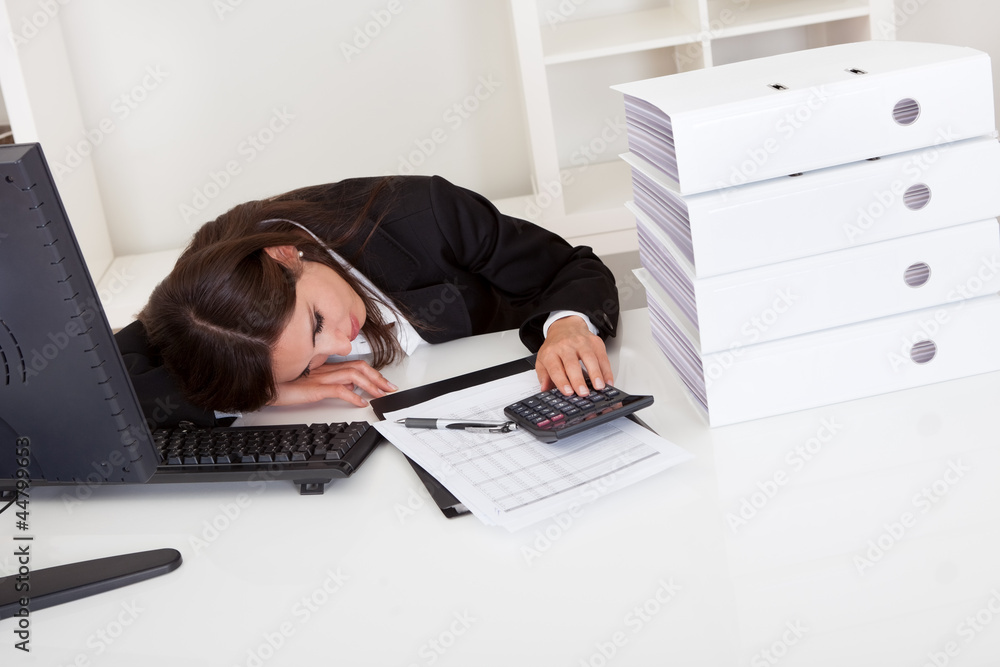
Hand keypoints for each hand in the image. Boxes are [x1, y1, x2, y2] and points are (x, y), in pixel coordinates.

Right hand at [271, 359, 397, 407]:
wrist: (262, 385)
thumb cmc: (280, 384)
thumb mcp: (309, 384)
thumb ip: (328, 384)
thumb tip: (348, 390)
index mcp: (324, 366)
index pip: (354, 364)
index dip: (372, 372)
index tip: (383, 382)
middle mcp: (324, 369)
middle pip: (358, 367)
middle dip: (378, 378)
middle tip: (390, 389)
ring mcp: (319, 377)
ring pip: (353, 376)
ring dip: (371, 386)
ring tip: (380, 395)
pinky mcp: (313, 388)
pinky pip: (338, 390)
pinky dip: (353, 397)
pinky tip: (361, 404)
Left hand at [535, 316, 612, 396]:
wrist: (566, 325)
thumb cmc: (555, 346)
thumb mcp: (543, 359)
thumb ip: (543, 375)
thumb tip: (544, 389)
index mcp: (551, 352)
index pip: (555, 368)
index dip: (561, 381)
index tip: (568, 392)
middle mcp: (566, 346)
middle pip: (572, 364)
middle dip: (578, 379)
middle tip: (583, 392)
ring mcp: (582, 343)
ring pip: (590, 358)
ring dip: (595, 374)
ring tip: (599, 387)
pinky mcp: (595, 342)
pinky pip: (603, 357)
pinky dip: (607, 371)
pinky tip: (608, 381)